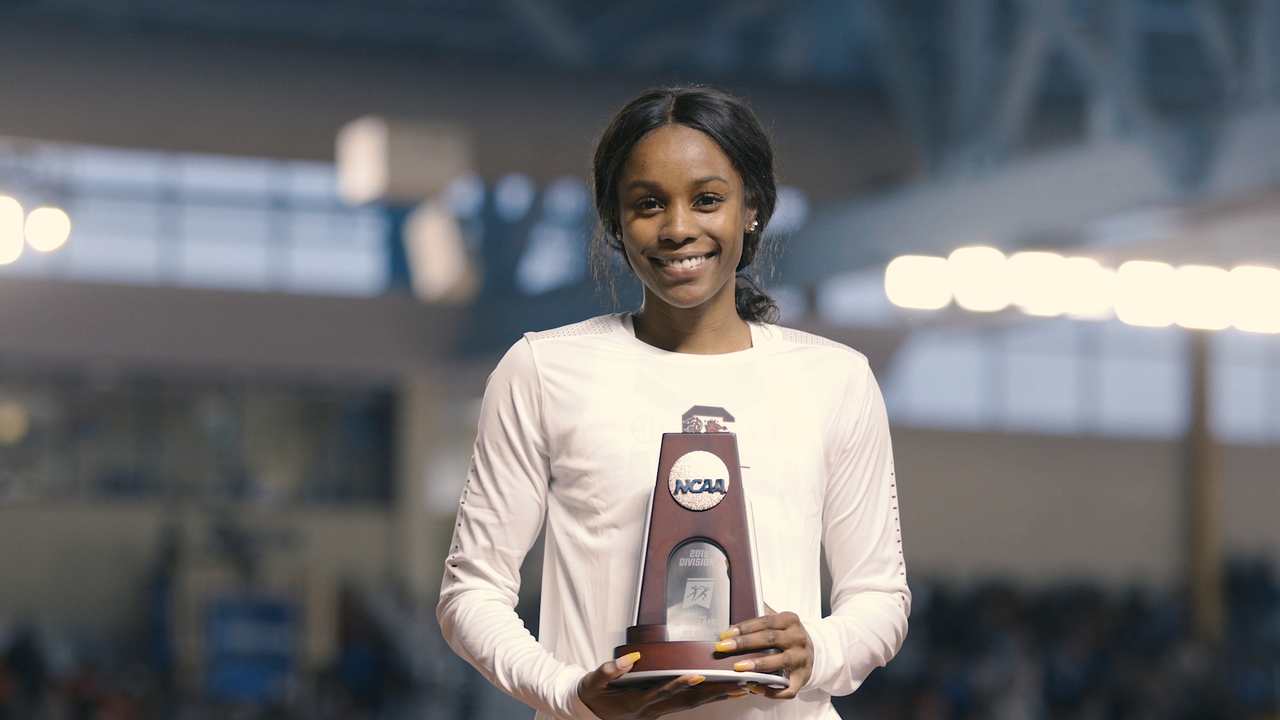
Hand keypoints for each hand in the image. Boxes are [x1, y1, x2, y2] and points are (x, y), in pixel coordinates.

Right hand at [578, 651, 747, 718]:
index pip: (662, 692)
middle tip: (737, 684)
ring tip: (740, 688)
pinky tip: (722, 692)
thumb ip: (610, 670)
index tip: (698, 674)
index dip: (680, 684)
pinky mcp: (661, 709)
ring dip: (716, 697)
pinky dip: (707, 698)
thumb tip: (631, 658)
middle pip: (687, 702)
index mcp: (635, 703)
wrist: (588, 713)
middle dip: (713, 693)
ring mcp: (658, 711)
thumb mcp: (594, 682)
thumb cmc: (592, 695)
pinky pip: (688, 704)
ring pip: (691, 704)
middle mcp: (651, 710)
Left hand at [714, 605, 813, 698]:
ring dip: (758, 664)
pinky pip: (788, 687)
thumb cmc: (789, 637)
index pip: (765, 622)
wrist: (813, 653)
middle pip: (769, 638)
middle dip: (744, 643)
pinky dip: (772, 690)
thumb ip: (764, 615)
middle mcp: (797, 638)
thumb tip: (740, 607)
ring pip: (780, 661)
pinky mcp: (802, 677)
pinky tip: (756, 687)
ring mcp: (801, 658)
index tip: (726, 634)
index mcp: (790, 621)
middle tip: (724, 648)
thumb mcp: (781, 621)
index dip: (744, 628)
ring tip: (739, 667)